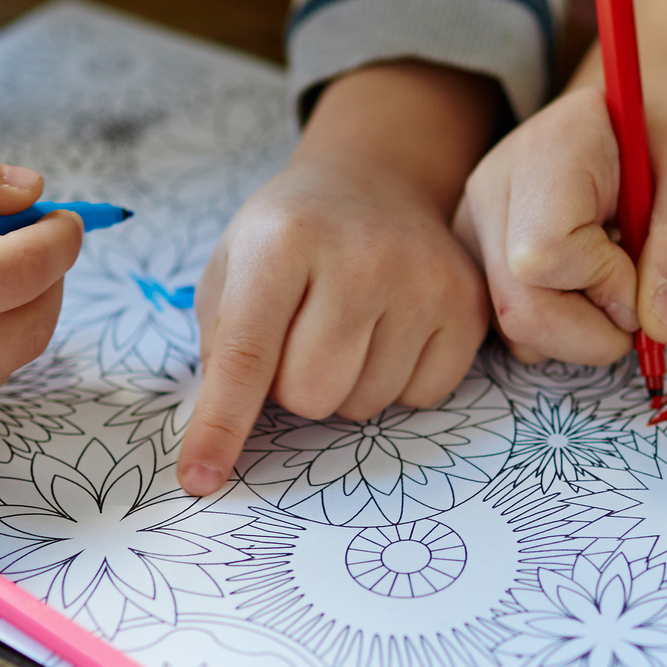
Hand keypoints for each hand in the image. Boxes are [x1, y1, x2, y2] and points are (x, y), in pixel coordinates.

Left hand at [176, 62, 497, 495]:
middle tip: (300, 338)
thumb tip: (218, 444)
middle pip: (310, 395)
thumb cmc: (290, 239)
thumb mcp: (233, 269)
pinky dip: (395, 382)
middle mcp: (359, 256)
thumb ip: (220, 349)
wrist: (373, 186)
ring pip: (364, 404)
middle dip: (293, 387)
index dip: (221, 424)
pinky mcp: (466, 305)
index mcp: (284, 240)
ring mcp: (423, 280)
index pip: (246, 354)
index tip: (201, 480)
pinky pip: (420, 398)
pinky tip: (390, 331)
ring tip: (348, 327)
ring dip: (345, 384)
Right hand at [454, 69, 666, 363]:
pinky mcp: (473, 259)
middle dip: (596, 330)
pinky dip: (559, 328)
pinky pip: (510, 330)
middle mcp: (491, 188)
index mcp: (547, 149)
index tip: (641, 255)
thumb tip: (660, 327)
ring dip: (580, 332)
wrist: (619, 115)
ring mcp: (472, 227)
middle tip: (635, 292)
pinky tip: (581, 284)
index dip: (606, 282)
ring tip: (607, 276)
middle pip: (521, 310)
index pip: (546, 254)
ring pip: (514, 331)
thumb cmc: (662, 134)